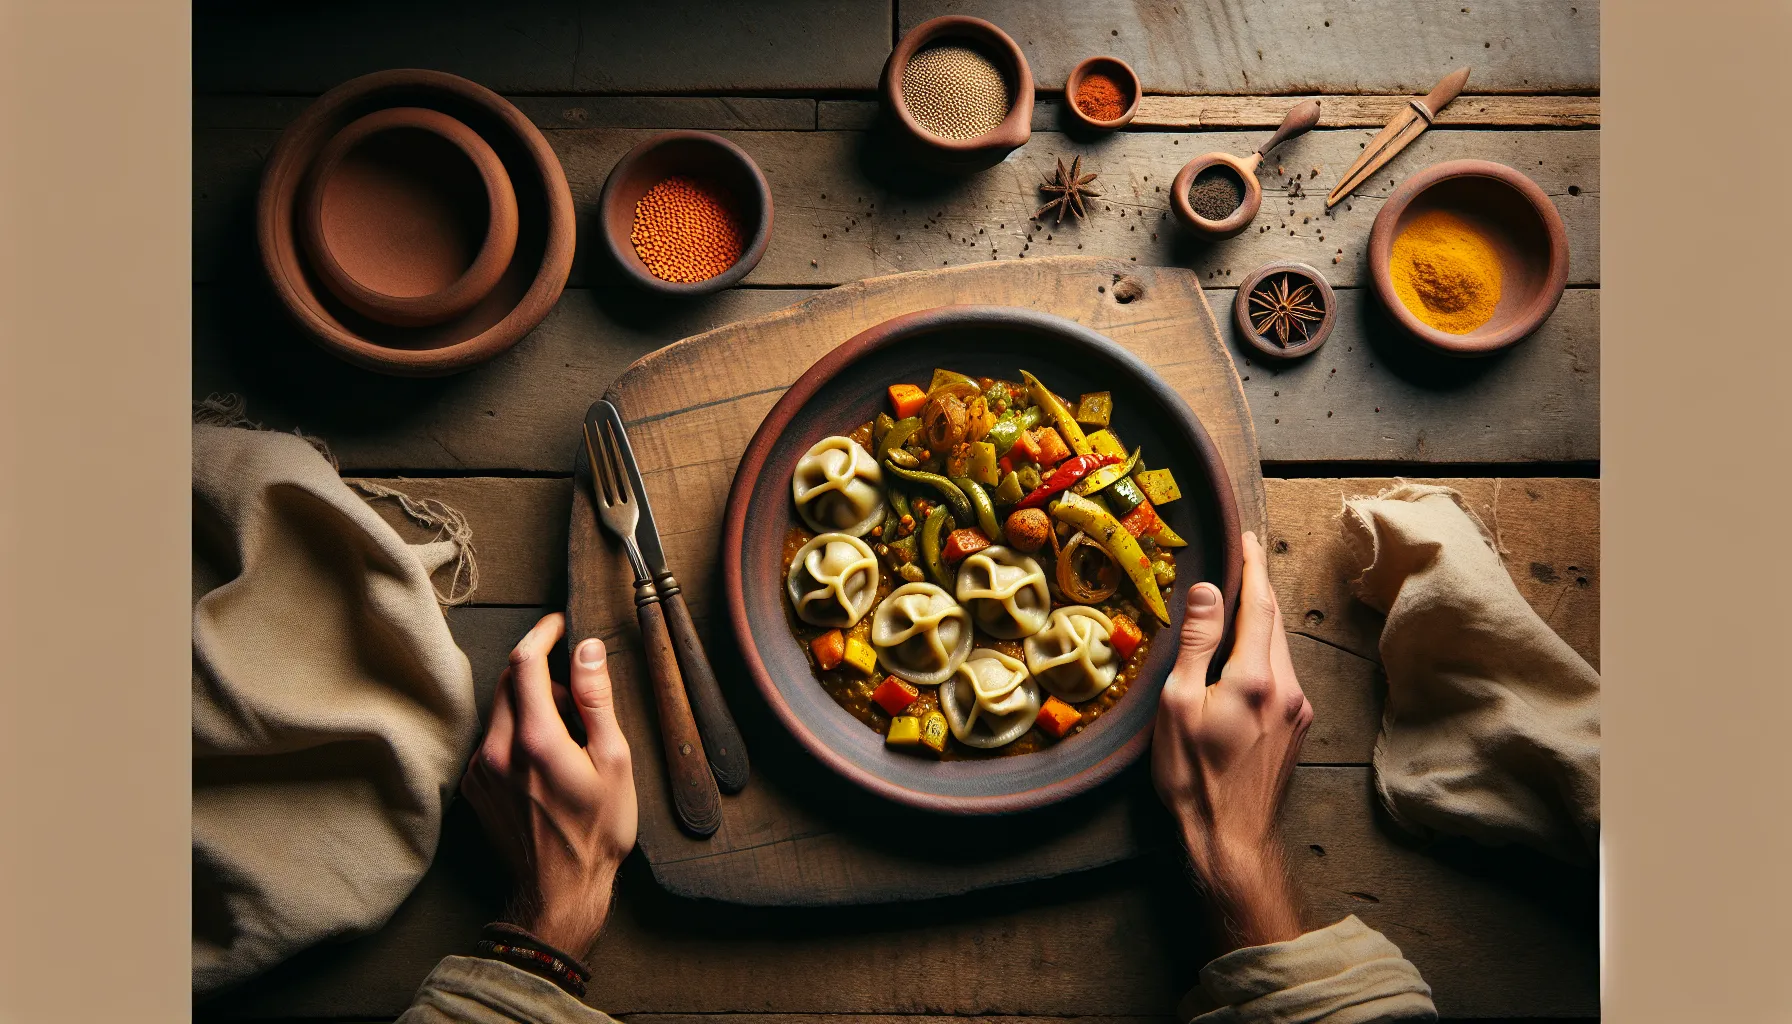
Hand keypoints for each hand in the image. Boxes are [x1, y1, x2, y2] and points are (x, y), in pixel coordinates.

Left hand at [460, 613, 637, 960]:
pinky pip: (493, 739)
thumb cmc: (596, 831)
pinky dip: (518, 733)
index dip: (542, 634)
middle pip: (509, 682)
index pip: (525, 663)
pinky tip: (547, 762)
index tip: (558, 624)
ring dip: (532, 706)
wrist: (560, 890)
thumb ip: (596, 699)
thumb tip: (587, 650)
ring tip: (569, 738)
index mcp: (535, 739)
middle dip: (542, 673)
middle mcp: (497, 750)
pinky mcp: (474, 787)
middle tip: (578, 696)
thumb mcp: (614, 760)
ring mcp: (480, 770)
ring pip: (501, 711)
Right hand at [1152, 531, 1312, 949]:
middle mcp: (1288, 688)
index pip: (1259, 604)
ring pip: (1279, 649)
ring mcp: (1298, 710)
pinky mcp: (1297, 728)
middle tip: (1241, 558)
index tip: (1246, 537)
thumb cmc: (1193, 776)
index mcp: (1256, 677)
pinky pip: (1281, 674)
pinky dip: (1263, 652)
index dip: (1252, 566)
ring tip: (1238, 601)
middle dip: (1258, 588)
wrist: (1231, 839)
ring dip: (1260, 622)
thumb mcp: (1178, 704)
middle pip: (1274, 623)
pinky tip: (1243, 655)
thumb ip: (1195, 644)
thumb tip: (1205, 590)